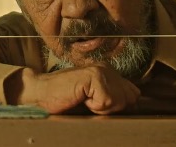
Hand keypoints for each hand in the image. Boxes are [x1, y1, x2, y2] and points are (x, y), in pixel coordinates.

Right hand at [7, 65, 139, 113]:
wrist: (40, 93)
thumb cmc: (64, 99)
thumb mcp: (92, 99)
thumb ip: (111, 97)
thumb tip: (135, 100)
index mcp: (108, 72)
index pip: (133, 93)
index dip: (119, 105)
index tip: (99, 105)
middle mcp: (107, 68)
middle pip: (130, 99)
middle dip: (112, 107)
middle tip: (90, 102)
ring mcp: (101, 71)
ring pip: (119, 101)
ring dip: (102, 108)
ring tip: (84, 100)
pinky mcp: (94, 77)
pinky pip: (106, 102)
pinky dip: (94, 107)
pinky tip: (80, 98)